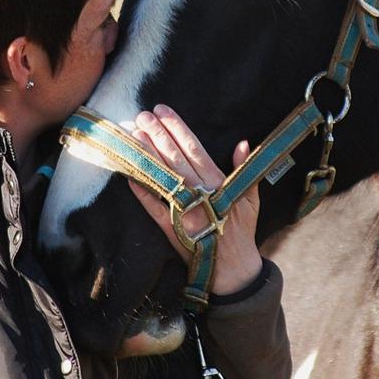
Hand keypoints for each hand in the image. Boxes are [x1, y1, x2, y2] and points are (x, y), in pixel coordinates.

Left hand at [128, 104, 261, 295]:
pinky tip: (129, 174)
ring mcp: (184, 210)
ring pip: (163, 176)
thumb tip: (242, 142)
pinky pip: (153, 207)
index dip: (177, 128)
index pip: (194, 149)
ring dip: (148, 155)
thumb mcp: (250, 197)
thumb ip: (245, 168)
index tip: (163, 110)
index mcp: (218, 183)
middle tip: (141, 115)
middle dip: (158, 134)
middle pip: (175, 158)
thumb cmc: (241, 229)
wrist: (232, 268)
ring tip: (133, 135)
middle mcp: (200, 193)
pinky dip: (142, 191)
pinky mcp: (171, 228)